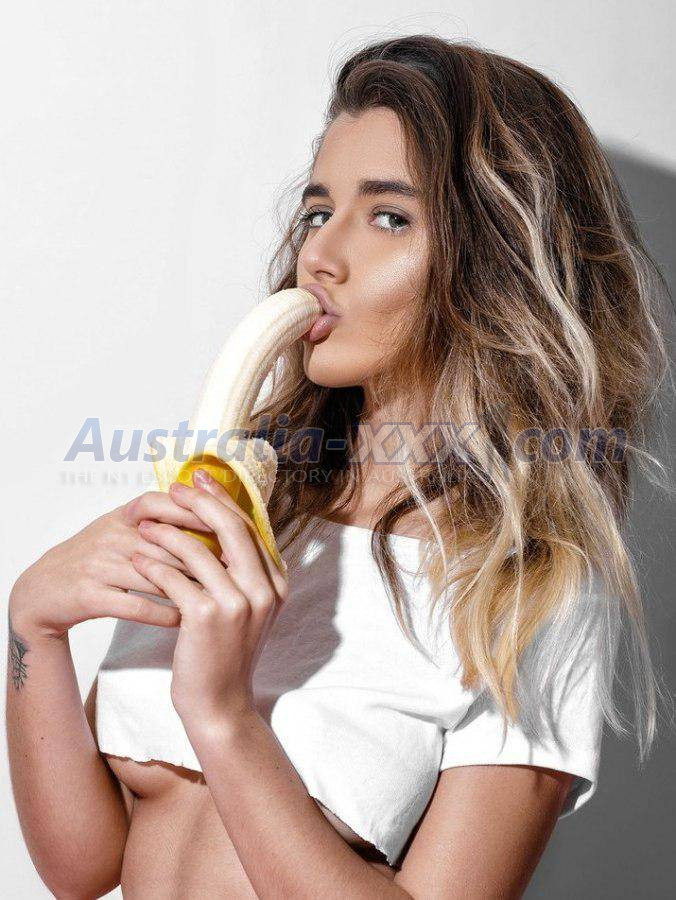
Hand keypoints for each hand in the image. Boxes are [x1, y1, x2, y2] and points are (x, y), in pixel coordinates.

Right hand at [9, 491, 212, 638]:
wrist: (43, 591)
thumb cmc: (96, 558)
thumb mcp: (123, 529)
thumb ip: (164, 519)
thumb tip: (219, 520)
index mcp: (122, 515)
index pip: (164, 504)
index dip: (198, 514)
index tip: (232, 531)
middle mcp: (111, 534)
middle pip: (168, 542)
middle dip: (206, 558)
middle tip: (238, 573)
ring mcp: (99, 564)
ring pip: (156, 575)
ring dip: (190, 589)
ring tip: (220, 600)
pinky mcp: (90, 595)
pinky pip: (137, 605)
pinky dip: (165, 614)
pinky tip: (186, 621)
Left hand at [131, 468, 288, 732]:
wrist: (218, 703)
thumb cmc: (223, 652)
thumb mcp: (245, 608)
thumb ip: (240, 570)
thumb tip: (220, 524)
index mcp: (276, 583)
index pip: (250, 527)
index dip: (223, 500)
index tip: (200, 479)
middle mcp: (264, 589)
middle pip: (232, 528)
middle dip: (200, 502)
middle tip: (173, 487)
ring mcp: (239, 604)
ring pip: (199, 550)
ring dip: (168, 532)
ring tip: (143, 524)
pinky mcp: (209, 618)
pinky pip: (176, 578)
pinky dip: (154, 564)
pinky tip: (138, 557)